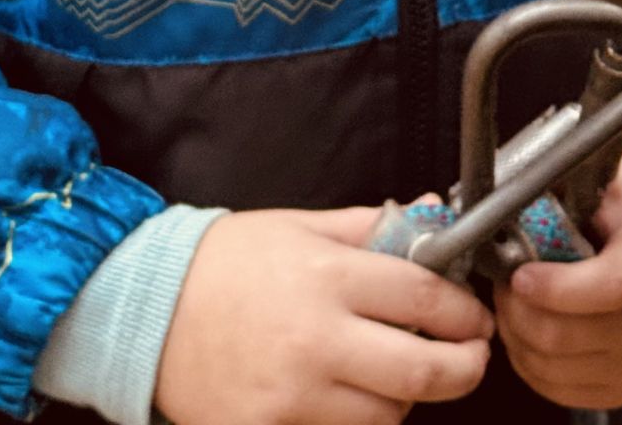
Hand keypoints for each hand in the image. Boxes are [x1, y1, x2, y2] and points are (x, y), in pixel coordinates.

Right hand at [156, 207, 492, 424]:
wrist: (145, 310)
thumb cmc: (225, 263)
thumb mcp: (301, 227)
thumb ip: (371, 227)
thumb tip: (431, 217)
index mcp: (329, 277)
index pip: (426, 301)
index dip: (465, 314)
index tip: (476, 318)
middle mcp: (316, 339)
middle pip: (421, 372)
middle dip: (464, 368)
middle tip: (472, 358)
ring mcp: (291, 396)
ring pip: (386, 416)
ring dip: (407, 399)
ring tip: (399, 374)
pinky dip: (357, 422)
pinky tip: (350, 397)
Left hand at [495, 155, 621, 411]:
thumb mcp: (618, 182)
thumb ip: (575, 183)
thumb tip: (520, 188)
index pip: (607, 288)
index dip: (557, 288)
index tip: (520, 275)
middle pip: (567, 337)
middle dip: (518, 311)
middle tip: (502, 282)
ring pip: (553, 369)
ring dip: (518, 337)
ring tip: (513, 303)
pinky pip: (560, 392)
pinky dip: (531, 365)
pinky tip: (528, 332)